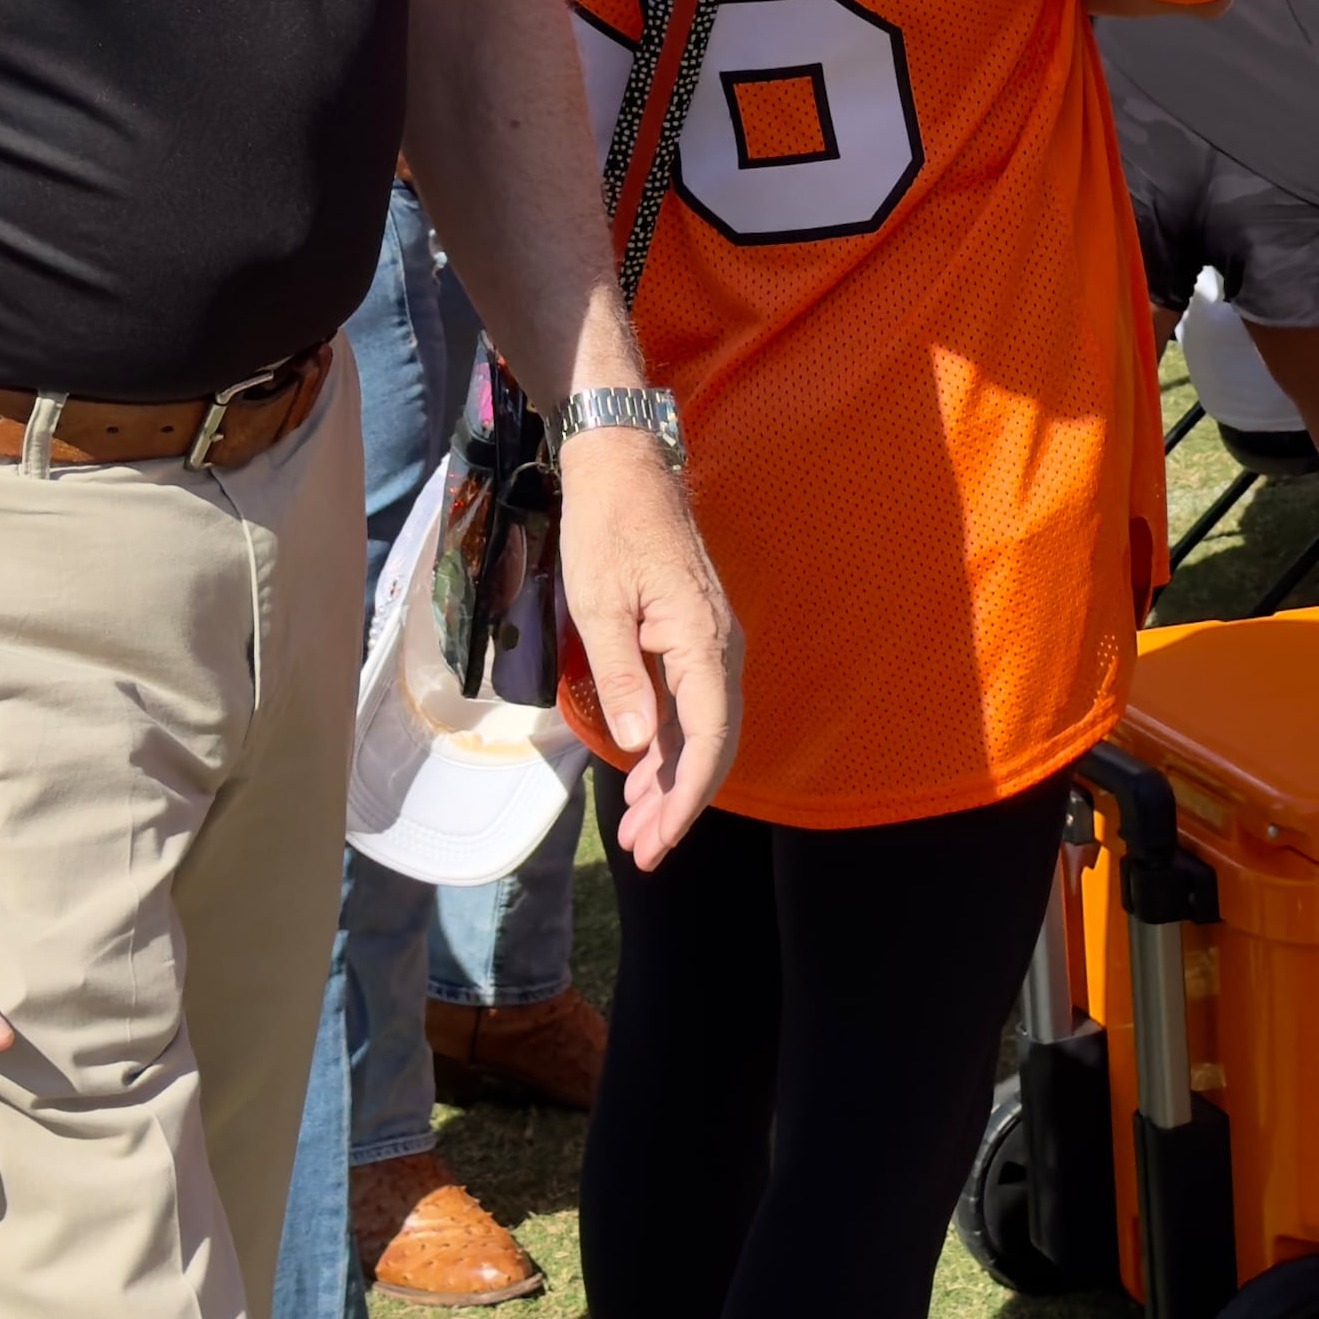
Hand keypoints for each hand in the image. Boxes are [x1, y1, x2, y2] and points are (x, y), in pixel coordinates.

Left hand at [560, 429, 741, 866]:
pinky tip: (644, 774)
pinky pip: (693, 704)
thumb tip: (643, 746)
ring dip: (674, 780)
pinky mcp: (695, 637)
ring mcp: (711, 641)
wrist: (621, 465)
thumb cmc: (604, 527)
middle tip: (643, 852)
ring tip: (638, 829)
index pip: (708, 738)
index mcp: (702, 639)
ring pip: (704, 728)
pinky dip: (671, 746)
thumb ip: (620, 677)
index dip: (686, 797)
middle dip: (679, 803)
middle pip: (713, 742)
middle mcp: (720, 646)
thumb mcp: (598, 604)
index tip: (659, 841)